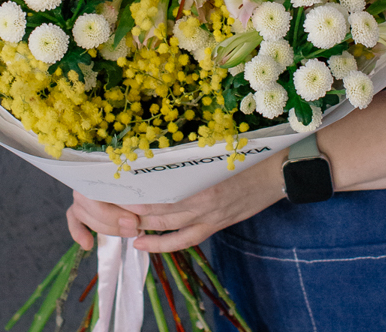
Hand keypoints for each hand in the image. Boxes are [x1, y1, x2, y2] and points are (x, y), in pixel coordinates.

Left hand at [67, 148, 286, 252]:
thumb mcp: (217, 144)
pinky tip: (141, 244)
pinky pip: (183, 240)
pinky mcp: (215, 225)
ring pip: (164, 223)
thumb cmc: (249, 150)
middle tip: (105, 201)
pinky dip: (161, 245)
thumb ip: (190, 149)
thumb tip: (159, 141)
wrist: (280, 171)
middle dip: (128, 205)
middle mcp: (200, 197)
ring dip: (139, 223)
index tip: (111, 176)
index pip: (156, 181)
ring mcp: (207, 215)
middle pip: (154, 204)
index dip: (132, 183)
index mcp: (199, 172)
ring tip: (117, 220)